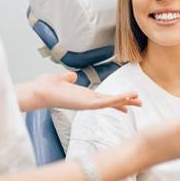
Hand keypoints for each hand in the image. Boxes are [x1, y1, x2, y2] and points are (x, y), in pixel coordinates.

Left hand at [16, 72, 141, 112]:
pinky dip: (115, 100)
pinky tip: (124, 98)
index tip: (128, 101)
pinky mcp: (85, 104)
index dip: (117, 99)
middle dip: (126, 102)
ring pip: (110, 103)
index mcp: (84, 96)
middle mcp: (87, 101)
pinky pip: (103, 103)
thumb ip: (69, 78)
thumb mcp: (62, 79)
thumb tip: (72, 76)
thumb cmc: (47, 86)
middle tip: (141, 103)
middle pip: (111, 102)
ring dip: (124, 101)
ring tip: (138, 100)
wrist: (38, 91)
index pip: (104, 98)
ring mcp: (87, 104)